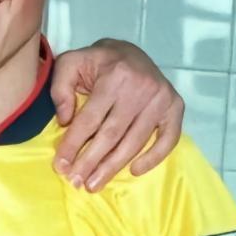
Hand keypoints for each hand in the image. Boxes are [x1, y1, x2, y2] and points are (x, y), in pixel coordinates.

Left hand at [51, 39, 183, 191]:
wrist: (129, 51)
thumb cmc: (96, 62)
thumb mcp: (70, 64)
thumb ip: (60, 89)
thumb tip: (65, 121)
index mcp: (114, 77)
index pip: (90, 119)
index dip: (73, 145)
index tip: (60, 166)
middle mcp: (141, 88)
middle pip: (112, 135)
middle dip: (91, 162)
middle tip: (76, 182)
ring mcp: (161, 98)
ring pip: (134, 141)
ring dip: (113, 167)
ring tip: (94, 184)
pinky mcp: (175, 106)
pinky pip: (168, 139)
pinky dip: (153, 158)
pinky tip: (133, 170)